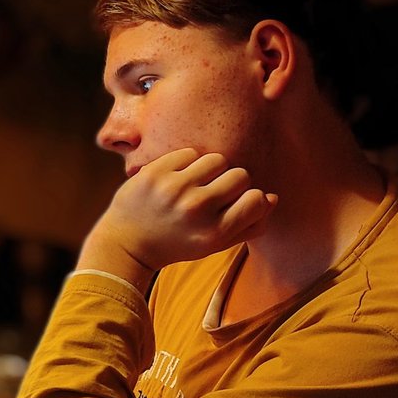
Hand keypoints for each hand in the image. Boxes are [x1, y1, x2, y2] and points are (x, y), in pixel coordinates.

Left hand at [80, 148, 276, 279]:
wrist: (126, 242)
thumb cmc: (177, 243)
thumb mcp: (214, 244)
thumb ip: (248, 226)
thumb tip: (271, 198)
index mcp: (214, 233)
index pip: (256, 199)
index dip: (251, 199)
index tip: (237, 204)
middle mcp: (196, 210)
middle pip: (240, 175)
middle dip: (232, 182)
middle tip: (215, 193)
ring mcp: (174, 189)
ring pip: (217, 160)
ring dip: (211, 170)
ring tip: (197, 183)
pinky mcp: (155, 172)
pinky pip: (190, 153)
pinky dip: (188, 163)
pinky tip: (178, 178)